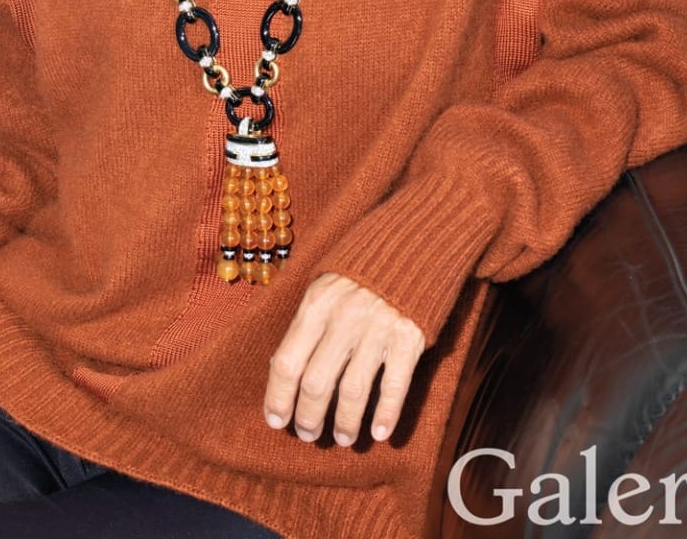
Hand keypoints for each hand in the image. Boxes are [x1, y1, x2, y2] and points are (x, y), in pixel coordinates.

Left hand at [263, 272, 425, 446]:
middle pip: (317, 383)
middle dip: (308, 417)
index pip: (287, 362)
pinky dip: (387, 414)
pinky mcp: (408, 336)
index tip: (276, 421)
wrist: (410, 247)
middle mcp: (344, 317)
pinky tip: (380, 433)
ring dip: (345, 423)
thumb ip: (304, 324)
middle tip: (308, 434)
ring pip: (353, 391)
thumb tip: (281, 371)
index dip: (278, 398)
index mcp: (317, 304)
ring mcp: (377, 328)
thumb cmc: (358, 274)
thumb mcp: (324, 287)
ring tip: (343, 438)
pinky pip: (394, 385)